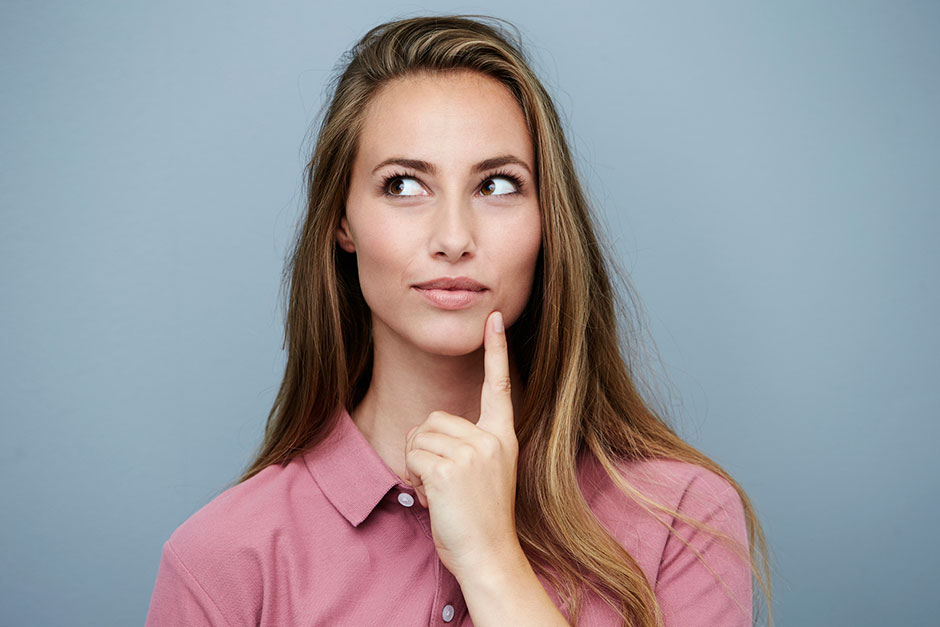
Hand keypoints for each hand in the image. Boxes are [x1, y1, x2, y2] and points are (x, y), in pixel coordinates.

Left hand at [403, 310, 519, 578]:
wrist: (489, 556)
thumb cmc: (480, 521)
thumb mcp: (481, 475)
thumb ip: (461, 446)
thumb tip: (421, 431)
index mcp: (503, 437)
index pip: (500, 386)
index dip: (496, 350)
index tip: (493, 317)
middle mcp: (491, 439)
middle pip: (434, 418)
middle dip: (426, 449)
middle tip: (446, 485)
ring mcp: (472, 452)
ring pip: (418, 436)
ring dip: (418, 465)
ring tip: (442, 494)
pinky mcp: (450, 468)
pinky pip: (412, 456)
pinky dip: (414, 478)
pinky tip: (435, 500)